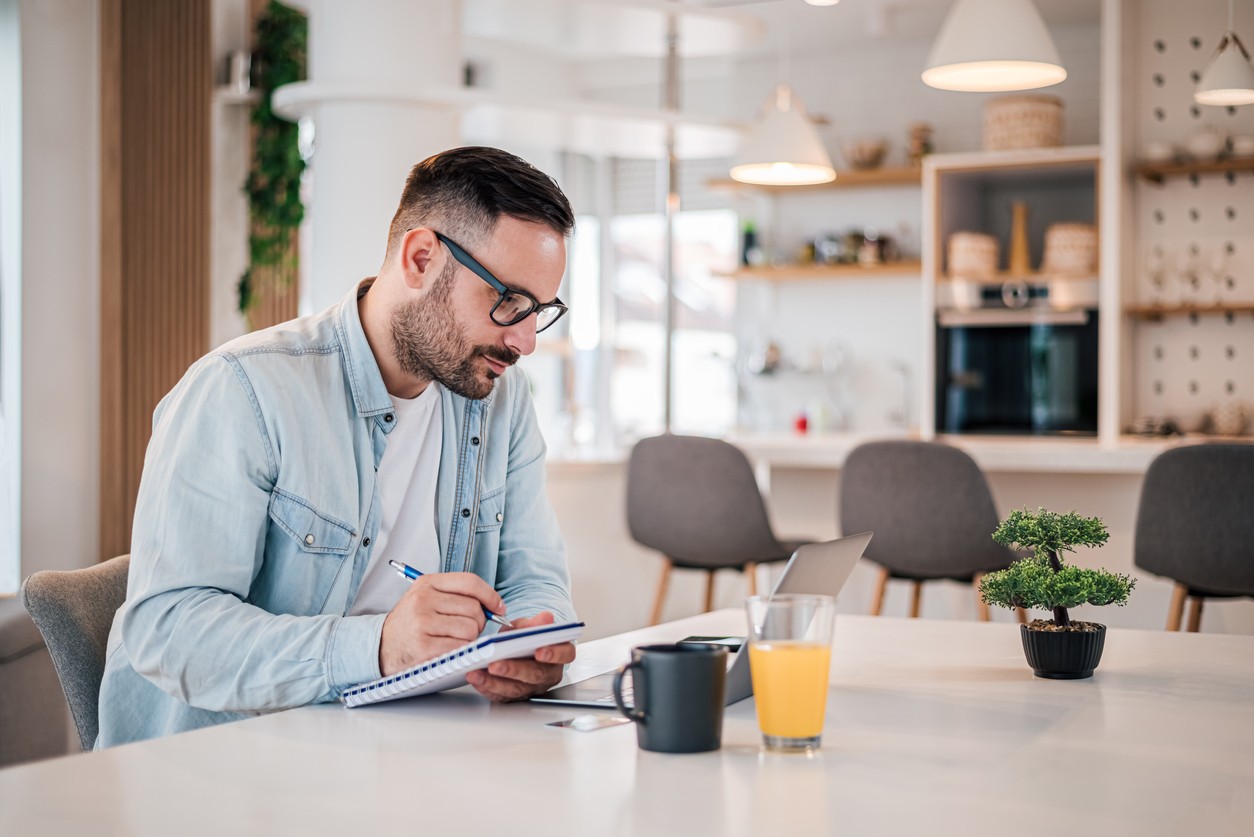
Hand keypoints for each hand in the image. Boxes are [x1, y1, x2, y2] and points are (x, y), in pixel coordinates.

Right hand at [379, 572, 504, 675]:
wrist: (378, 646)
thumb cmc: (410, 624)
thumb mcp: (426, 599)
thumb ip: (456, 596)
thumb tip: (495, 605)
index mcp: (427, 583)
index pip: (470, 582)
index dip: (490, 595)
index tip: (499, 607)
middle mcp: (423, 600)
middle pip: (474, 609)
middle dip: (479, 623)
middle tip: (467, 630)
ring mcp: (422, 623)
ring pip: (470, 629)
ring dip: (470, 639)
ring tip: (454, 640)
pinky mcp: (423, 646)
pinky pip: (460, 647)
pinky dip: (462, 651)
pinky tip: (450, 651)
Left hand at [465, 612, 575, 701]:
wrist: (517, 651)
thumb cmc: (526, 638)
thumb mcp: (529, 626)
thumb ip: (535, 623)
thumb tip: (546, 617)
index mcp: (559, 654)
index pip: (565, 655)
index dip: (554, 654)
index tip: (540, 651)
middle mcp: (548, 674)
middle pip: (536, 675)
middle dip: (514, 669)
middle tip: (496, 664)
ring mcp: (531, 688)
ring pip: (516, 689)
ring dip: (495, 682)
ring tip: (478, 672)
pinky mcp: (514, 697)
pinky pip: (500, 695)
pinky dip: (485, 686)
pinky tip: (475, 677)